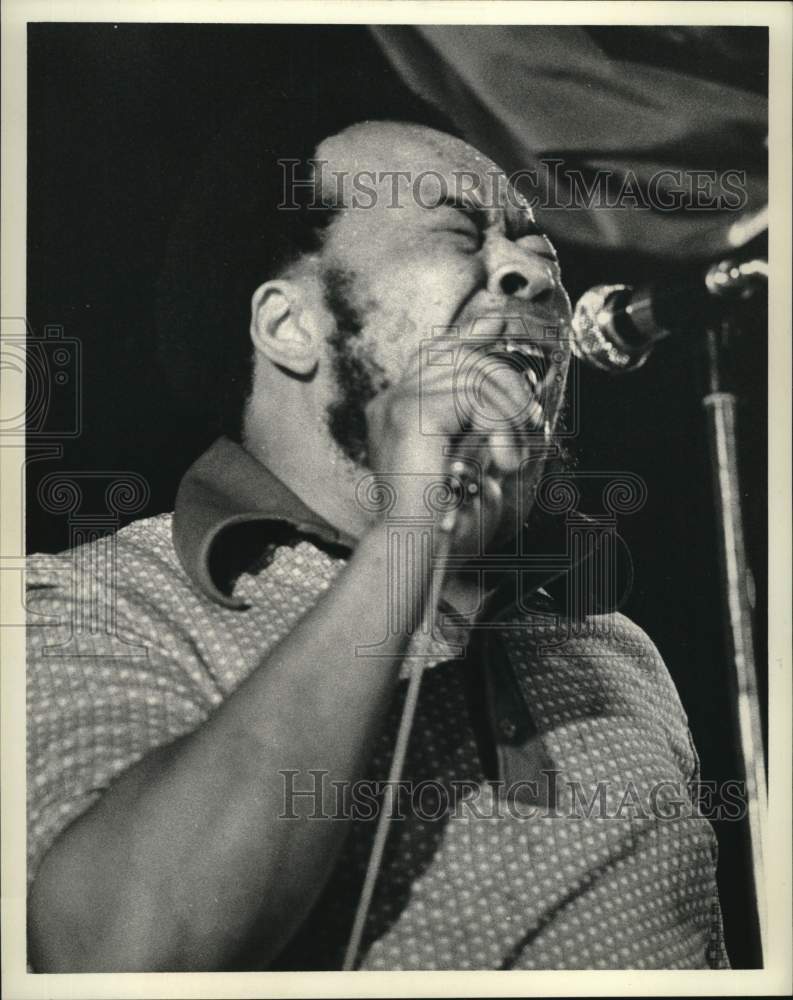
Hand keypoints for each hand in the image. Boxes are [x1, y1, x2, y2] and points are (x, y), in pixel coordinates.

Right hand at [365, 343, 540, 539]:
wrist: (416, 545)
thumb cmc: (442, 519)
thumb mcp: (468, 460)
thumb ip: (483, 423)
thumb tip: (522, 388)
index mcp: (395, 410)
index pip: (433, 354)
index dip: (467, 336)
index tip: (497, 325)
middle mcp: (391, 401)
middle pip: (459, 357)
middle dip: (504, 381)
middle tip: (529, 419)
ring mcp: (398, 404)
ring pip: (474, 374)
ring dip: (508, 412)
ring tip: (514, 453)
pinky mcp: (412, 413)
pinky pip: (475, 395)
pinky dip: (500, 424)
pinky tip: (502, 457)